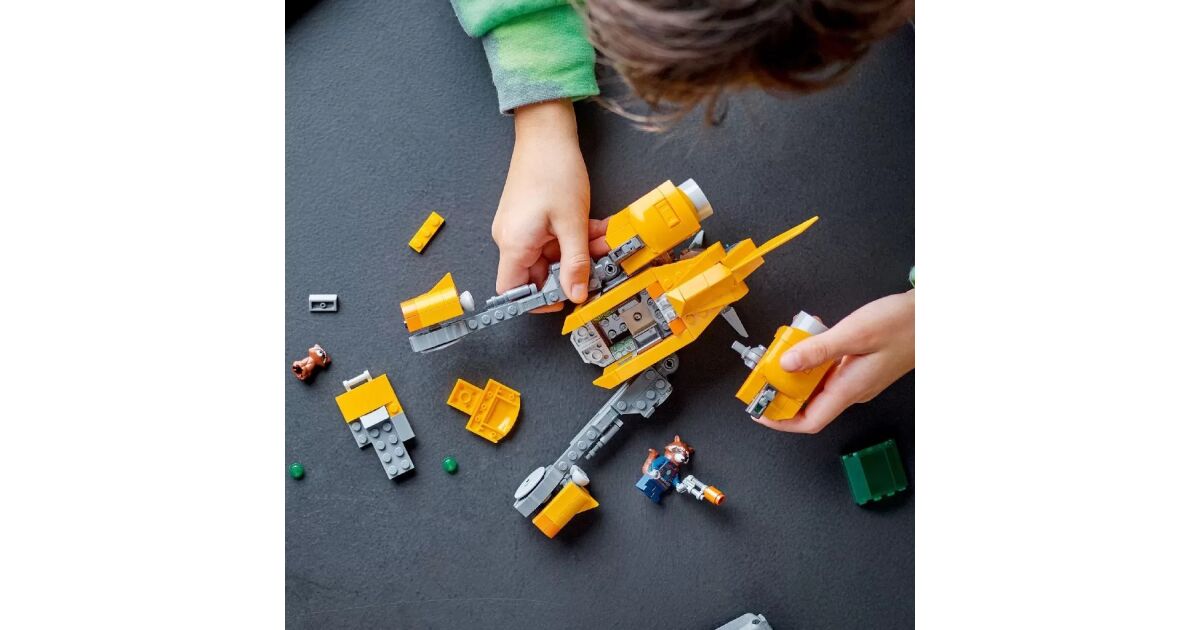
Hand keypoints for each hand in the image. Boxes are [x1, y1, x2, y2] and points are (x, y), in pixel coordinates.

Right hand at [492, 99, 609, 311]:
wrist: (545, 133)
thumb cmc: (553, 170)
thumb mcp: (572, 223)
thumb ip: (576, 263)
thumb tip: (577, 294)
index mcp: (514, 244)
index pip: (513, 291)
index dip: (537, 301)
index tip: (565, 298)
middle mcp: (511, 239)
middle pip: (537, 274)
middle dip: (570, 271)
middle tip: (597, 265)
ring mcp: (520, 228)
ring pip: (551, 255)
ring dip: (578, 252)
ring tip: (602, 240)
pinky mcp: (530, 218)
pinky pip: (552, 239)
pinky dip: (573, 237)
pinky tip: (595, 228)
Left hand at [756, 290, 914, 433]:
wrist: (932, 316)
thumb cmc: (902, 325)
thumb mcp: (854, 333)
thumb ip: (817, 349)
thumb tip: (786, 364)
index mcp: (850, 388)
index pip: (810, 421)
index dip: (781, 421)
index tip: (760, 411)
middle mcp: (853, 390)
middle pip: (810, 403)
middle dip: (784, 390)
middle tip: (766, 371)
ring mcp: (858, 380)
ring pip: (818, 384)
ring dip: (798, 370)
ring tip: (786, 348)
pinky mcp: (861, 367)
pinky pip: (829, 369)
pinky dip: (815, 357)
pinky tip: (811, 336)